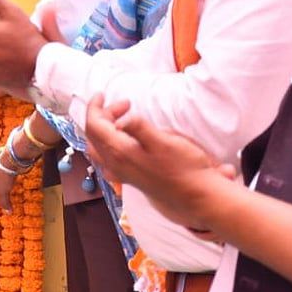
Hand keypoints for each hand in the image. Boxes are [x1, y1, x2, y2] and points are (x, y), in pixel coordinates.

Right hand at [0, 155, 18, 213]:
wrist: (10, 160)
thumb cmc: (3, 176)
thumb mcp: (3, 192)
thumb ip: (4, 202)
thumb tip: (7, 213)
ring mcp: (3, 168)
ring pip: (1, 175)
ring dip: (3, 179)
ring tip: (5, 183)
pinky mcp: (11, 164)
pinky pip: (11, 171)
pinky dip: (12, 174)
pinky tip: (15, 177)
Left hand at [84, 95, 225, 231]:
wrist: (196, 196)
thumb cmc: (184, 168)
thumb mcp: (164, 142)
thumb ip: (139, 128)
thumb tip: (120, 119)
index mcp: (119, 152)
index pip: (94, 126)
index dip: (94, 107)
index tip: (102, 94)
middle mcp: (114, 164)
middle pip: (94, 135)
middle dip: (103, 115)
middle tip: (126, 104)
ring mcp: (120, 173)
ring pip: (98, 147)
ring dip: (104, 128)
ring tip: (122, 117)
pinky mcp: (129, 178)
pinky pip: (107, 158)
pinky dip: (108, 143)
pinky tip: (123, 139)